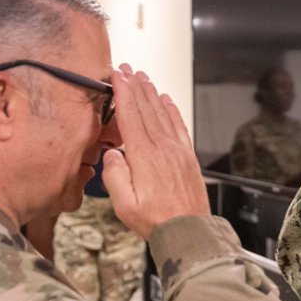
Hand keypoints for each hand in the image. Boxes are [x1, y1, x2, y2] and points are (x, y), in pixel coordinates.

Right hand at [102, 64, 210, 237]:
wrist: (189, 231)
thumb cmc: (156, 221)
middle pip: (146, 108)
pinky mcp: (187, 157)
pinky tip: (166, 101)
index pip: (130, 115)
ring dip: (152, 93)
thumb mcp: (124, 204)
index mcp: (144, 156)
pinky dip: (171, 109)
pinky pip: (178, 125)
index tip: (117, 75)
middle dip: (135, 86)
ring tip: (143, 78)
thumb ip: (114, 175)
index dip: (123, 92)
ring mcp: (177, 150)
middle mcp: (163, 148)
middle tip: (127, 69)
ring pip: (162, 113)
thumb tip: (112, 153)